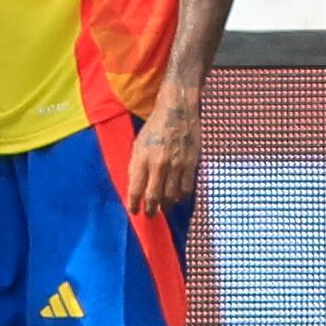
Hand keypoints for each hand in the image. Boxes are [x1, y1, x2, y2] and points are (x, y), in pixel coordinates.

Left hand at [124, 96, 200, 216]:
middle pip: (154, 197)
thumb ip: (136, 167)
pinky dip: (180, 197)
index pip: (136, 190)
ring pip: (171, 196)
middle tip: (149, 215)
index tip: (134, 211)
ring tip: (163, 208)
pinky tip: (176, 198)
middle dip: (151, 210)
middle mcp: (159, 164)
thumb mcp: (138, 145)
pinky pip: (186, 189)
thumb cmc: (154, 128)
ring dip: (166, 206)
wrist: (177, 111)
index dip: (134, 205)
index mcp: (142, 158)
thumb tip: (136, 189)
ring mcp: (177, 165)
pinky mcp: (191, 164)